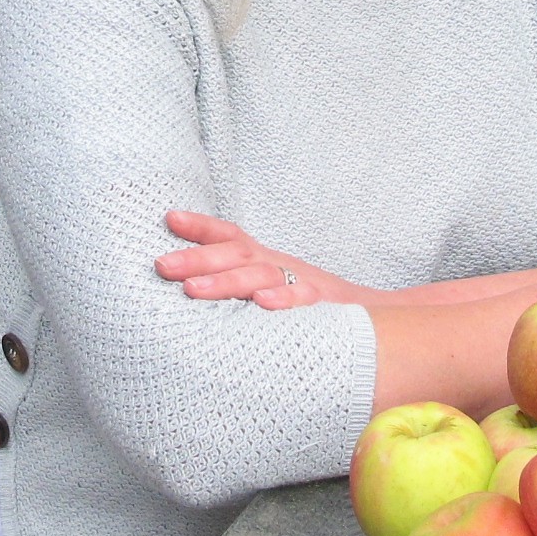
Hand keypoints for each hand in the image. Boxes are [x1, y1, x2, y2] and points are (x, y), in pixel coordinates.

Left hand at [154, 211, 345, 308]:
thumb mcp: (272, 286)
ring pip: (261, 276)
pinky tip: (263, 304)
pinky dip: (284, 300)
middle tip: (162, 265)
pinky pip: (303, 301)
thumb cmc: (310, 306)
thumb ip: (238, 284)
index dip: (202, 226)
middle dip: (197, 258)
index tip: (170, 217)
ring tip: (192, 289)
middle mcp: (279, 267)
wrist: (373, 318)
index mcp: (264, 261)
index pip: (231, 236)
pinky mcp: (324, 307)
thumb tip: (190, 286)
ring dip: (226, 281)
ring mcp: (302, 284)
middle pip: (236, 254)